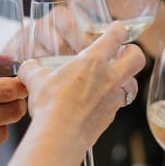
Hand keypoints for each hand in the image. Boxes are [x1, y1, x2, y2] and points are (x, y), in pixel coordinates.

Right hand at [18, 21, 143, 149]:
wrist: (59, 135)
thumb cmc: (50, 104)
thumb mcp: (35, 80)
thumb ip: (32, 69)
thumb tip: (27, 68)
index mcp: (93, 61)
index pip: (116, 36)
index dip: (119, 30)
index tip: (117, 30)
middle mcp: (109, 78)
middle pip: (137, 58)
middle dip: (133, 53)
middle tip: (125, 54)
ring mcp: (112, 99)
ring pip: (132, 85)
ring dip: (126, 81)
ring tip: (115, 81)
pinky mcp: (110, 118)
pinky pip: (118, 106)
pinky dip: (112, 102)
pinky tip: (98, 104)